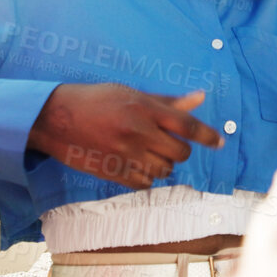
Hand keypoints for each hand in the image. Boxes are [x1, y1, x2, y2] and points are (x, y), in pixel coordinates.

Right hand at [27, 84, 223, 189]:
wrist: (56, 118)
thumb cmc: (96, 99)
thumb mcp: (131, 93)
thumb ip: (167, 101)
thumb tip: (200, 98)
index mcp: (144, 108)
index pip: (187, 126)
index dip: (209, 136)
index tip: (220, 142)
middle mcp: (138, 131)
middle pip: (180, 152)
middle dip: (180, 149)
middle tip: (166, 142)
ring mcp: (126, 154)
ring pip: (165, 170)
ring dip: (164, 163)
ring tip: (148, 152)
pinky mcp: (113, 172)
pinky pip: (145, 183)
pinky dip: (146, 176)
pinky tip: (135, 164)